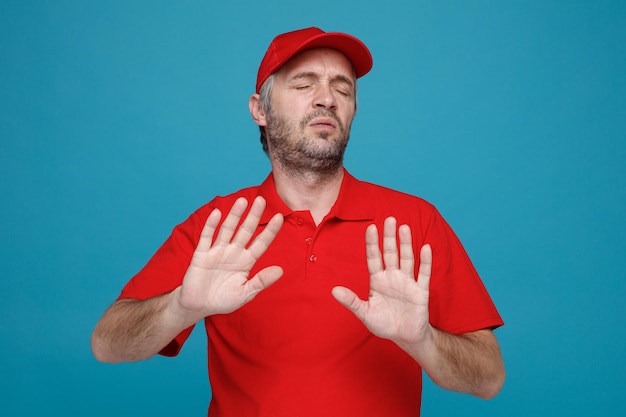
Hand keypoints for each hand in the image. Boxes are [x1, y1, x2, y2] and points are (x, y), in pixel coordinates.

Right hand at [175, 196, 283, 319]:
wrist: (198, 306)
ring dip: (234, 215)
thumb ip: (261, 281)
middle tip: (262, 200)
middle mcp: (233, 253)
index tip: (280, 217)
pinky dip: (211, 225)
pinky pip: (207, 237)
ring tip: (242, 201)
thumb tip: (280, 270)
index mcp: (246, 262)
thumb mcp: (245, 293)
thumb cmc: (224, 300)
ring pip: (228, 230)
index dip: (270, 230)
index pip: (261, 243)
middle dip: (254, 216)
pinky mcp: (201, 254)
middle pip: (246, 231)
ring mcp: (217, 252)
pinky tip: (217, 213)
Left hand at [332, 217, 431, 346]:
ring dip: (406, 244)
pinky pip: (423, 274)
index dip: (372, 244)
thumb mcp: (365, 313)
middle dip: (389, 237)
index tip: (370, 227)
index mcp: (377, 280)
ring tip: (404, 228)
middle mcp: (392, 277)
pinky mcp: (420, 292)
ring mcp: (407, 283)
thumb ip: (351, 301)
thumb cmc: (384, 324)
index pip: (374, 258)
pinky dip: (425, 262)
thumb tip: (333, 290)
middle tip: (390, 219)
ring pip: (407, 259)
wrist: (405, 337)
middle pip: (390, 253)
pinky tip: (425, 247)